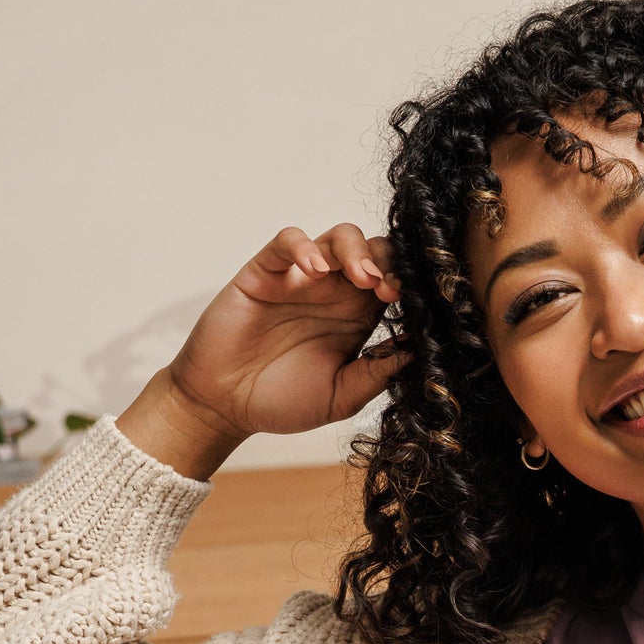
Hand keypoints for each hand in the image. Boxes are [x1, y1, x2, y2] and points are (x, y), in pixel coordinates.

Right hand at [165, 224, 408, 438]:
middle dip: (389, 262)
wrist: (226, 406)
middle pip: (374, 251)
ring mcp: (300, 279)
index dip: (408, 286)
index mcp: (358, 318)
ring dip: (356, 250)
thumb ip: (377, 373)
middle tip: (389, 290)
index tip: (414, 305)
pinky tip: (314, 270)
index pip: (394, 283)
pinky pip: (286, 241)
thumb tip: (418, 351)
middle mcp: (334, 292)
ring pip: (338, 237)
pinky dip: (303, 246)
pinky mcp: (265, 272)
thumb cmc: (282, 401)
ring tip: (362, 277)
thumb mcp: (342, 396)